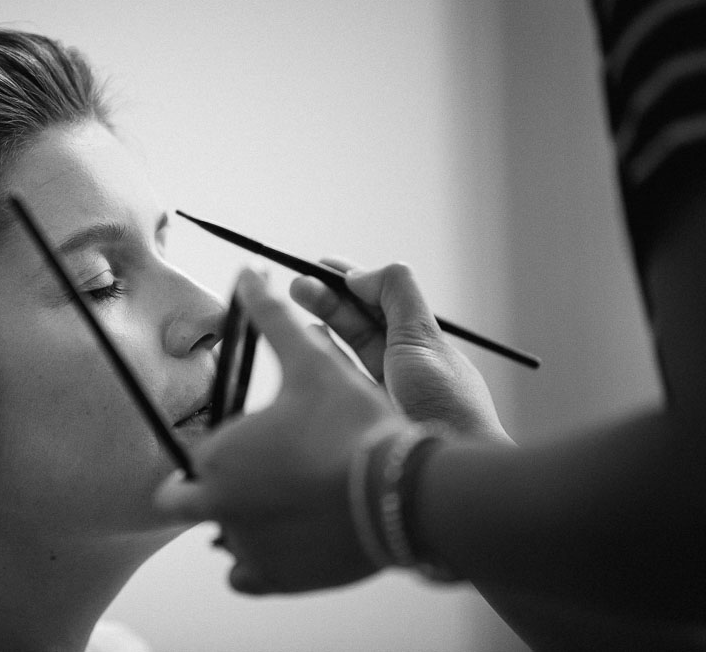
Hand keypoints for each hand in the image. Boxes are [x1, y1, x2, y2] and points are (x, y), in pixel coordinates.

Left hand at [156, 267, 415, 592]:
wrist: (402, 494)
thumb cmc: (352, 426)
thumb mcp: (312, 363)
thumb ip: (271, 319)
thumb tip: (247, 274)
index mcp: (216, 459)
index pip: (187, 461)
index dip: (215, 451)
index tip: (247, 447)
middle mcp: (217, 509)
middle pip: (191, 502)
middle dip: (215, 490)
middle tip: (259, 476)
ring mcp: (245, 550)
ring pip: (225, 537)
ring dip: (244, 521)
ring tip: (291, 500)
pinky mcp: (274, 581)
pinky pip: (247, 576)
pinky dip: (261, 559)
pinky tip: (291, 534)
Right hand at [293, 259, 507, 442]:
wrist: (447, 475)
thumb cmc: (443, 406)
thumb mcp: (422, 337)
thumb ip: (395, 293)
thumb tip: (359, 274)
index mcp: (422, 344)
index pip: (382, 301)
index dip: (351, 280)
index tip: (320, 265)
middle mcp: (402, 368)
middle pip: (360, 323)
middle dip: (328, 299)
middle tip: (296, 283)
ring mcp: (381, 396)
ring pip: (345, 350)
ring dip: (320, 324)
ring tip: (292, 306)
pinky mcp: (360, 421)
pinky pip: (335, 381)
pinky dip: (318, 359)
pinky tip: (304, 344)